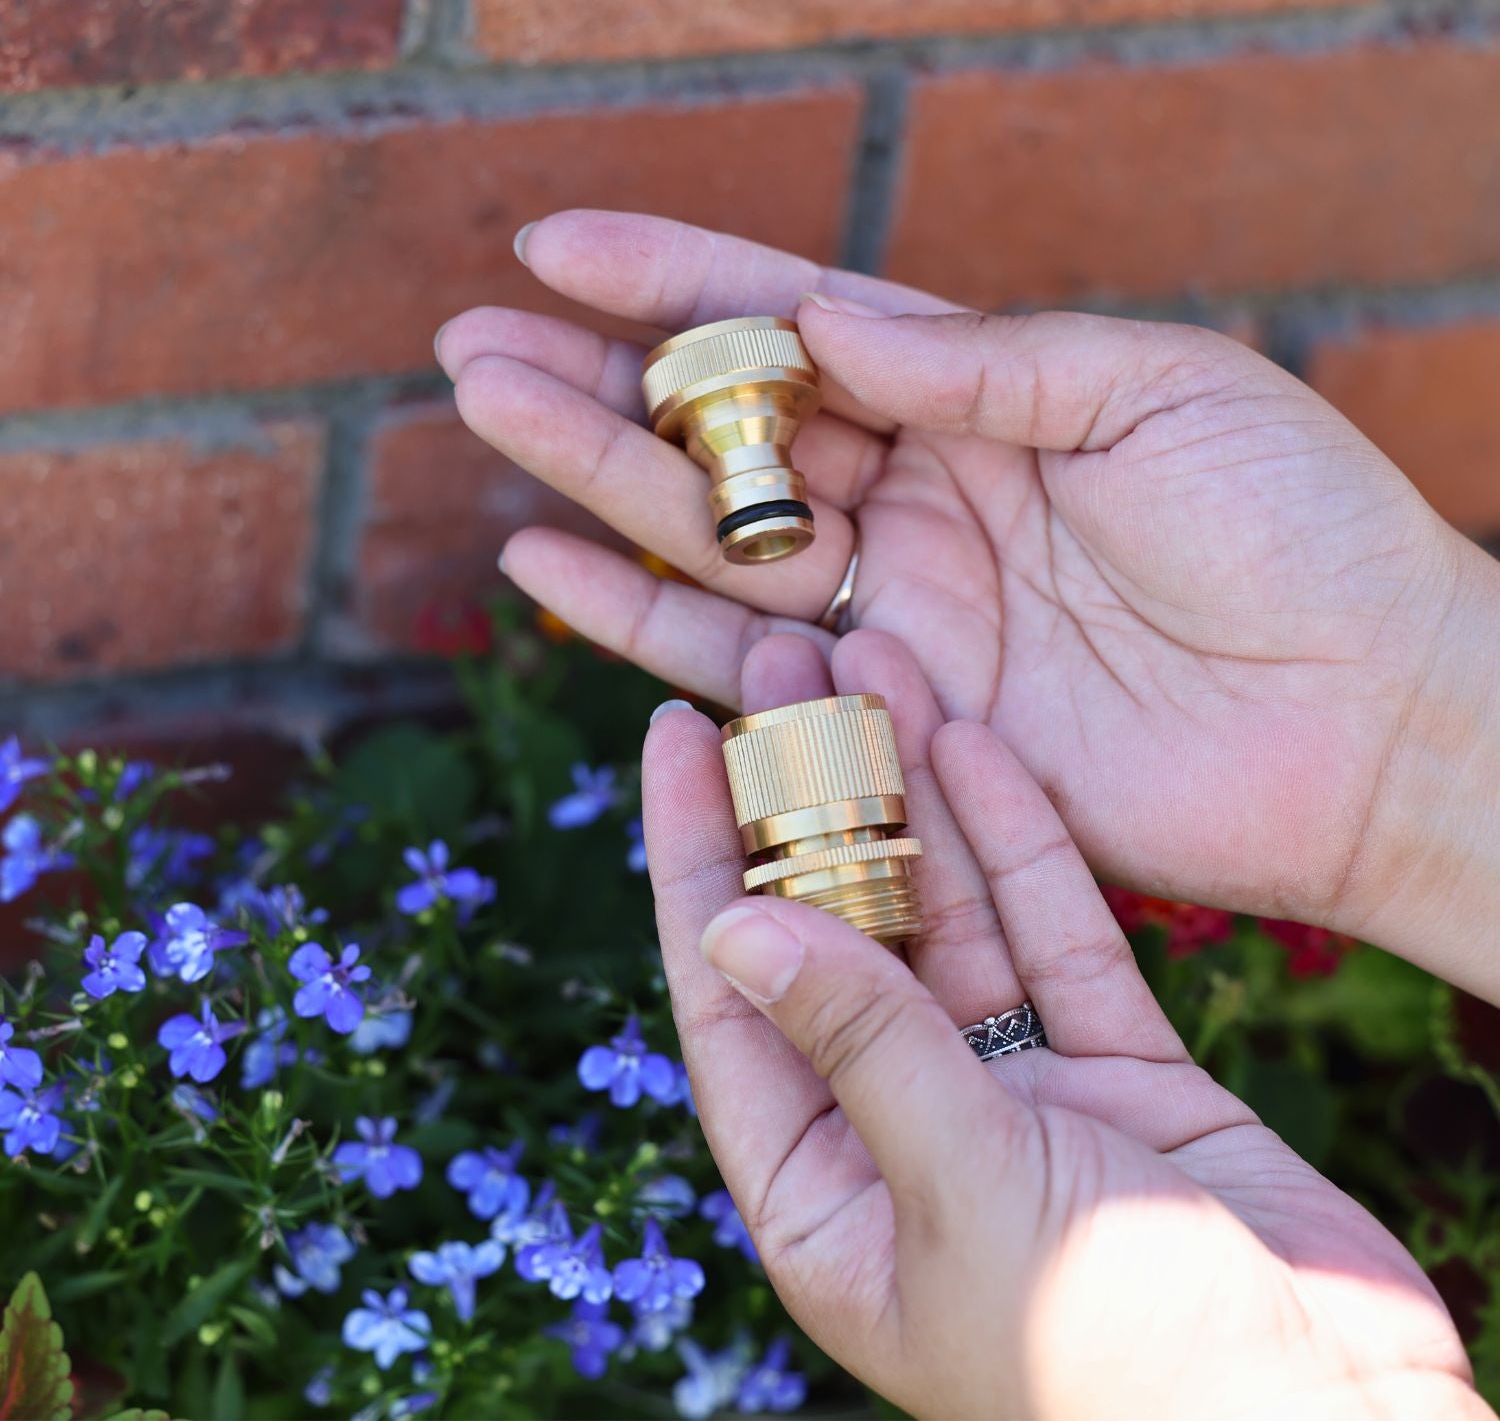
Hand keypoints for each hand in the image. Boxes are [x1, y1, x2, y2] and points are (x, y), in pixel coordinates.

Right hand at [437, 211, 1499, 999]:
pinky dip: (645, 620)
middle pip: (729, 436)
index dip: (676, 282)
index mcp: (982, 397)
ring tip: (486, 426)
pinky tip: (550, 570)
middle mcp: (920, 498)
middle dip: (601, 384)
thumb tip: (826, 320)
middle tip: (471, 344)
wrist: (1366, 720)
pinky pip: (747, 664)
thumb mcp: (1152, 390)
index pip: (797, 326)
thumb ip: (979, 359)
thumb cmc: (1299, 532)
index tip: (556, 245)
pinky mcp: (891, 717)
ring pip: (714, 541)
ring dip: (594, 485)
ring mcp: (899, 610)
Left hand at [640, 629, 1480, 1420]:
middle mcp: (904, 1131)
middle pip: (837, 935)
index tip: (673, 739)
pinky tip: (982, 746)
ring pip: (948, 916)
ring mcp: (1016, 1094)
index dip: (694, 860)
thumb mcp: (965, 1195)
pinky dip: (1024, 846)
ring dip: (915, 794)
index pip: (728, 998)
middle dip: (810, 800)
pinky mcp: (1120, 1070)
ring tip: (882, 666)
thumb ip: (861, 1048)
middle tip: (786, 666)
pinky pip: (1057, 935)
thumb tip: (733, 931)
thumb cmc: (1130, 1370)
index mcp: (826, 1193)